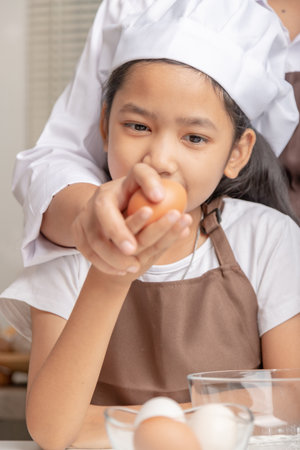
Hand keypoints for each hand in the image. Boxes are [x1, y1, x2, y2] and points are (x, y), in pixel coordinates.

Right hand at [72, 164, 189, 274]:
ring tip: (132, 267)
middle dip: (118, 230)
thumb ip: (167, 212)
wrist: (102, 211)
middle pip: (104, 209)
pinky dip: (104, 262)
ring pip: (95, 236)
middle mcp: (105, 192)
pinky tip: (119, 271)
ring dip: (112, 255)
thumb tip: (186, 222)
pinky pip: (87, 249)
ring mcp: (87, 211)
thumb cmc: (137, 207)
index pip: (140, 173)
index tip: (160, 197)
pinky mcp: (78, 229)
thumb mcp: (152, 202)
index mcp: (128, 181)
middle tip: (132, 249)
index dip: (149, 182)